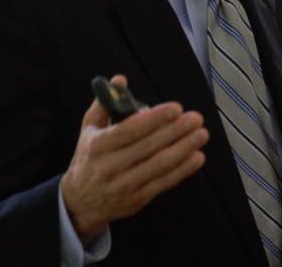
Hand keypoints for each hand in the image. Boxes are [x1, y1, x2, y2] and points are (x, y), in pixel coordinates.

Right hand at [60, 75, 208, 241]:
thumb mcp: (88, 129)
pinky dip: (183, 170)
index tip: (175, 108)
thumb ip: (104, 103)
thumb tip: (120, 79)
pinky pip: (164, 182)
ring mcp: (125, 184)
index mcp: (99, 145)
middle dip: (175, 131)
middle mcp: (111, 165)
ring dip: (183, 148)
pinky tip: (197, 157)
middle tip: (195, 118)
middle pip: (148, 146)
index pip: (130, 129)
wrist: (80, 202)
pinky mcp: (138, 199)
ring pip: (159, 165)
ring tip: (201, 134)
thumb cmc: (89, 158)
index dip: (154, 119)